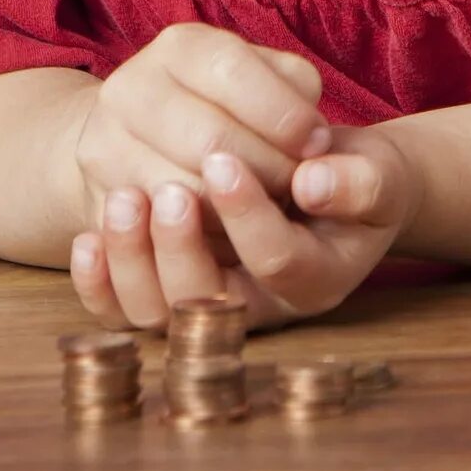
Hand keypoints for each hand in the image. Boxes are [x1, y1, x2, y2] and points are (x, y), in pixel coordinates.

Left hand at [67, 128, 417, 330]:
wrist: (329, 186)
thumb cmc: (357, 177)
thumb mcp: (380, 173)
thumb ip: (360, 181)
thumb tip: (314, 182)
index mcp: (319, 279)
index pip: (277, 260)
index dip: (247, 213)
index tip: (225, 157)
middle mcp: (261, 308)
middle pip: (210, 301)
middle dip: (182, 245)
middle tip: (170, 190)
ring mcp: (213, 306)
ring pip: (160, 312)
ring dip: (135, 260)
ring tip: (124, 200)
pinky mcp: (173, 293)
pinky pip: (126, 309)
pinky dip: (102, 281)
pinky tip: (90, 238)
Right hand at [68, 23, 331, 224]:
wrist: (130, 136)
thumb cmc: (226, 105)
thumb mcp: (262, 78)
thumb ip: (294, 92)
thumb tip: (312, 142)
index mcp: (180, 47)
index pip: (233, 72)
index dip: (285, 112)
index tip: (317, 143)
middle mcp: (130, 89)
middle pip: (212, 140)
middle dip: (269, 169)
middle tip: (296, 185)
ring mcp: (104, 148)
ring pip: (187, 194)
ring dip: (241, 210)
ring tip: (269, 207)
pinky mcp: (99, 205)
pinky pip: (163, 234)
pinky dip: (210, 238)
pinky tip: (233, 230)